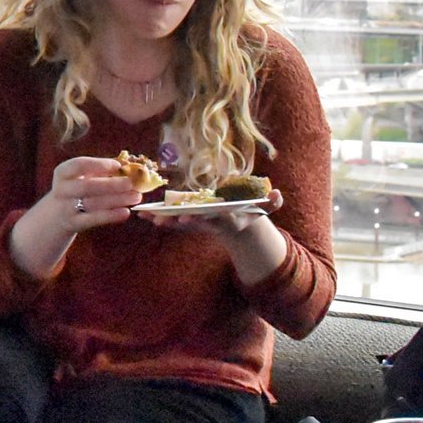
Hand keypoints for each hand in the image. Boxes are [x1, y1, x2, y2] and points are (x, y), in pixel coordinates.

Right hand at [44, 156, 143, 236]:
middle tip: (130, 183)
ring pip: (93, 203)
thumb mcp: (81, 177)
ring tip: (136, 197)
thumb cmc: (76, 190)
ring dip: (117, 200)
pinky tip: (126, 212)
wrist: (56, 216)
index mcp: (63, 173)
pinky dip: (111, 216)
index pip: (78, 165)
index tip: (118, 166)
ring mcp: (66, 208)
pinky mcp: (73, 223)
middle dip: (111, 185)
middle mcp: (61, 190)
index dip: (98, 164)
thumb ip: (100, 171)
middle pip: (87, 186)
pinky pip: (94, 219)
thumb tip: (128, 167)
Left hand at [138, 190, 283, 239]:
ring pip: (180, 224)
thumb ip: (272, 202)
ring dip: (165, 221)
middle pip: (195, 222)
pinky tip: (145, 216)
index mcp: (228, 219)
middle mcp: (211, 223)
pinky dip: (160, 219)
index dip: (205, 216)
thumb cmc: (250, 213)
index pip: (217, 218)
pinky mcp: (190, 223)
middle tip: (169, 219)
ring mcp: (199, 224)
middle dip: (183, 221)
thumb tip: (278, 194)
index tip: (193, 215)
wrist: (238, 228)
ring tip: (149, 218)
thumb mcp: (264, 208)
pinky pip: (173, 222)